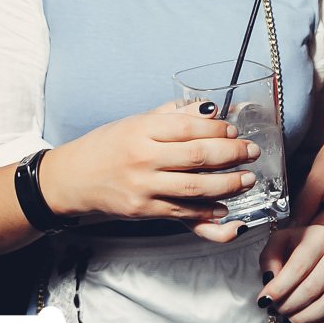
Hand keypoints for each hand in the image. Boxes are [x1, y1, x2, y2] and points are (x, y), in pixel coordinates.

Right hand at [41, 102, 260, 236]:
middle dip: (232, 155)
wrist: (73, 179)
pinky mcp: (143, 211)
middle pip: (198, 157)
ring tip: (246, 179)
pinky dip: (207, 213)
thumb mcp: (135, 122)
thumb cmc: (106, 147)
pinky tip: (224, 209)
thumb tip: (209, 109)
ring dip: (228, 185)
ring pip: (196, 187)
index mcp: (141, 130)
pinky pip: (183, 213)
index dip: (219, 130)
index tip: (234, 132)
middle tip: (251, 153)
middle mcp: (143, 158)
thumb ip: (172, 115)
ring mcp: (143, 187)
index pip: (190, 127)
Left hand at [258, 207, 323, 322]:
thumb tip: (268, 281)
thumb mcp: (281, 241)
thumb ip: (269, 258)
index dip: (279, 288)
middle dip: (289, 305)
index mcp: (320, 235)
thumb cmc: (304, 243)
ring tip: (290, 318)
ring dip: (304, 318)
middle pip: (312, 289)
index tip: (264, 300)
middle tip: (277, 310)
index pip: (297, 268)